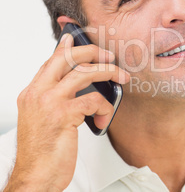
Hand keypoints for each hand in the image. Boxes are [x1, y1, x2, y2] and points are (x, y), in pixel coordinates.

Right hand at [4, 33, 129, 190]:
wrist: (35, 177)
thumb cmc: (43, 151)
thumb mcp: (44, 120)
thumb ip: (55, 99)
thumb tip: (75, 86)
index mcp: (32, 92)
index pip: (51, 61)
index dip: (66, 47)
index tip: (74, 37)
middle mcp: (37, 93)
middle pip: (67, 57)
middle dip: (92, 51)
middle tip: (110, 56)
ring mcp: (49, 102)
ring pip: (84, 73)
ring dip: (109, 73)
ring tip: (122, 78)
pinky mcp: (63, 115)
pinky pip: (94, 100)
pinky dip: (105, 109)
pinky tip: (103, 121)